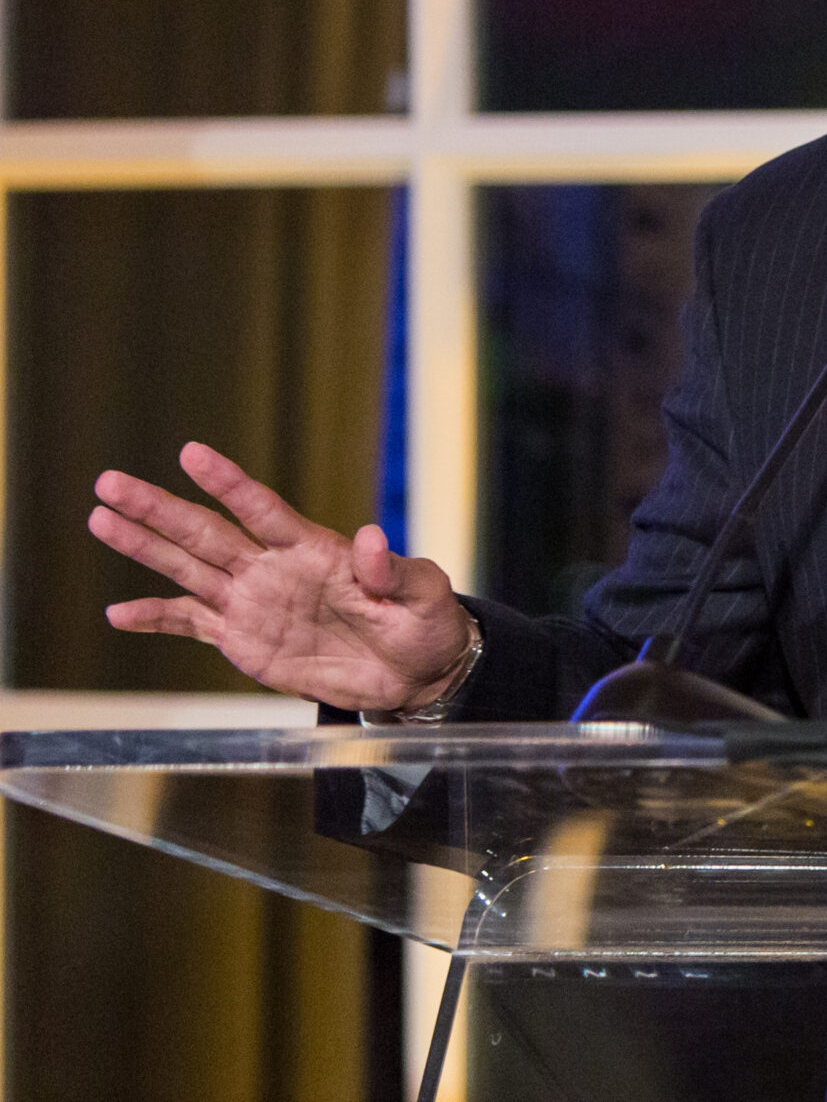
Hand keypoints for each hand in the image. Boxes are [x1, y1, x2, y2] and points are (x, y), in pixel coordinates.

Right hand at [89, 442, 474, 713]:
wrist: (414, 673)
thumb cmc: (425, 623)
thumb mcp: (424, 593)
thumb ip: (394, 570)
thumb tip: (373, 538)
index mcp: (315, 550)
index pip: (263, 509)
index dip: (228, 483)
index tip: (191, 454)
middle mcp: (274, 569)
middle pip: (207, 532)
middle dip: (158, 508)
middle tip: (109, 482)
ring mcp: (254, 602)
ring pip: (187, 569)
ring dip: (144, 546)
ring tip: (99, 519)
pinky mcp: (243, 639)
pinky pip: (191, 624)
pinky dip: (156, 619)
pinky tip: (118, 613)